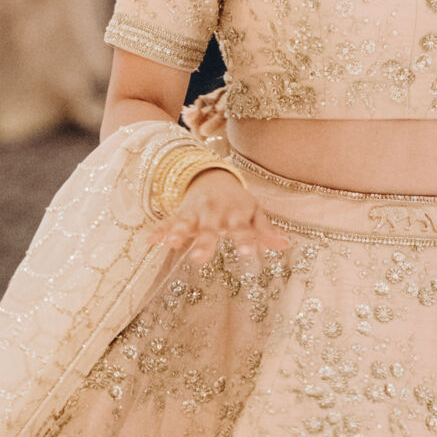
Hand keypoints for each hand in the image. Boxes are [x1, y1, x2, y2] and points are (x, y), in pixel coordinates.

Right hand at [154, 170, 290, 263]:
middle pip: (209, 229)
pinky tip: (151, 239)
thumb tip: (285, 244)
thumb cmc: (238, 202)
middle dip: (204, 243)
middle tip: (200, 259)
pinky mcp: (180, 214)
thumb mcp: (254, 212)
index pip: (242, 229)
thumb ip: (265, 230)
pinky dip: (160, 230)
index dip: (245, 240)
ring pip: (186, 222)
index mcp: (235, 214)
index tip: (248, 253)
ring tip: (172, 242)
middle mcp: (214, 213)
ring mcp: (195, 213)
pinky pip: (168, 222)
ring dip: (178, 232)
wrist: (212, 177)